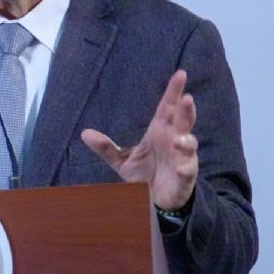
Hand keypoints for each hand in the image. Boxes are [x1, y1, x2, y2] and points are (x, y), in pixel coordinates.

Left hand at [80, 69, 197, 209]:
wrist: (155, 200)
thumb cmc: (144, 174)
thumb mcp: (121, 160)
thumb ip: (106, 147)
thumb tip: (84, 133)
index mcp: (159, 132)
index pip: (167, 107)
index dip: (173, 92)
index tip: (180, 73)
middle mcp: (173, 140)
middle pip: (182, 121)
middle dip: (186, 110)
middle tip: (187, 98)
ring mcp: (182, 158)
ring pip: (189, 144)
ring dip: (186, 140)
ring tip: (178, 140)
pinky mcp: (185, 176)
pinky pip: (188, 170)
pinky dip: (186, 168)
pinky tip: (181, 167)